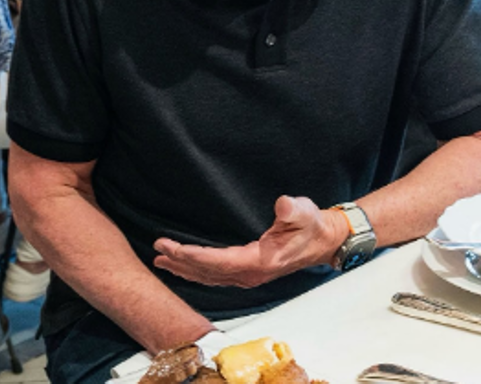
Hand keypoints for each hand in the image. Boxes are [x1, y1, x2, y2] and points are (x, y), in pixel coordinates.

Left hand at [151, 195, 348, 287]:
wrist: (324, 242)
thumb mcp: (304, 213)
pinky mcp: (248, 272)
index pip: (216, 261)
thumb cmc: (311, 226)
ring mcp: (249, 276)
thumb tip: (283, 204)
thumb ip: (293, 210)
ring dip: (185, 269)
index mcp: (259, 261)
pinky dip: (197, 272)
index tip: (169, 246)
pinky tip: (185, 268)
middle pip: (207, 271)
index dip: (191, 255)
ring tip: (161, 260)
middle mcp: (251, 273)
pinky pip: (216, 276)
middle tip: (157, 250)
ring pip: (209, 277)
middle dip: (180, 261)